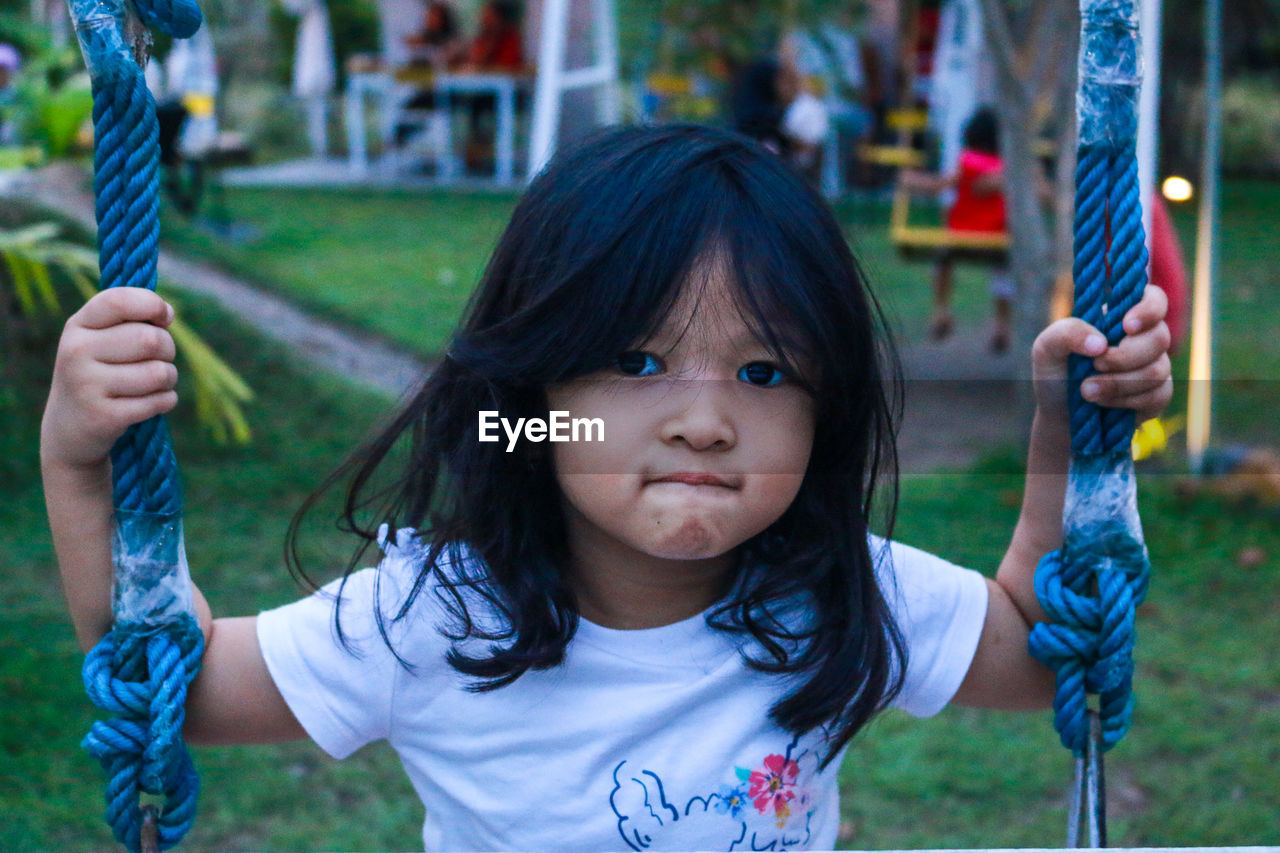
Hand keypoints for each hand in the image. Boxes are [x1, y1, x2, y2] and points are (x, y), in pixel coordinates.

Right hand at [41, 288, 177, 470]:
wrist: (69, 428)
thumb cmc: (99, 373)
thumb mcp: (101, 339)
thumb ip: (132, 319)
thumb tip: (167, 312)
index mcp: (77, 326)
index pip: (120, 300)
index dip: (152, 305)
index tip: (164, 318)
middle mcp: (76, 352)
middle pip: (151, 339)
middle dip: (168, 350)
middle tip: (158, 360)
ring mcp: (86, 385)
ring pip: (160, 373)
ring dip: (169, 379)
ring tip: (155, 383)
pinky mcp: (104, 416)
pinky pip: (160, 401)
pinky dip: (166, 401)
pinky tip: (152, 403)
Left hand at [1031, 284, 1172, 422]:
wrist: (1058, 414)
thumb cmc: (1055, 372)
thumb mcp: (1047, 347)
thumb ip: (1068, 333)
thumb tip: (1101, 343)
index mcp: (1120, 316)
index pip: (1154, 299)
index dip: (1149, 310)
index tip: (1127, 327)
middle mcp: (1143, 337)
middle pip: (1159, 337)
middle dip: (1124, 356)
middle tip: (1095, 365)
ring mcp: (1154, 365)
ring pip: (1158, 370)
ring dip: (1119, 383)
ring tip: (1087, 390)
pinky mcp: (1157, 395)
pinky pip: (1158, 395)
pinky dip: (1126, 401)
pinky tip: (1103, 402)